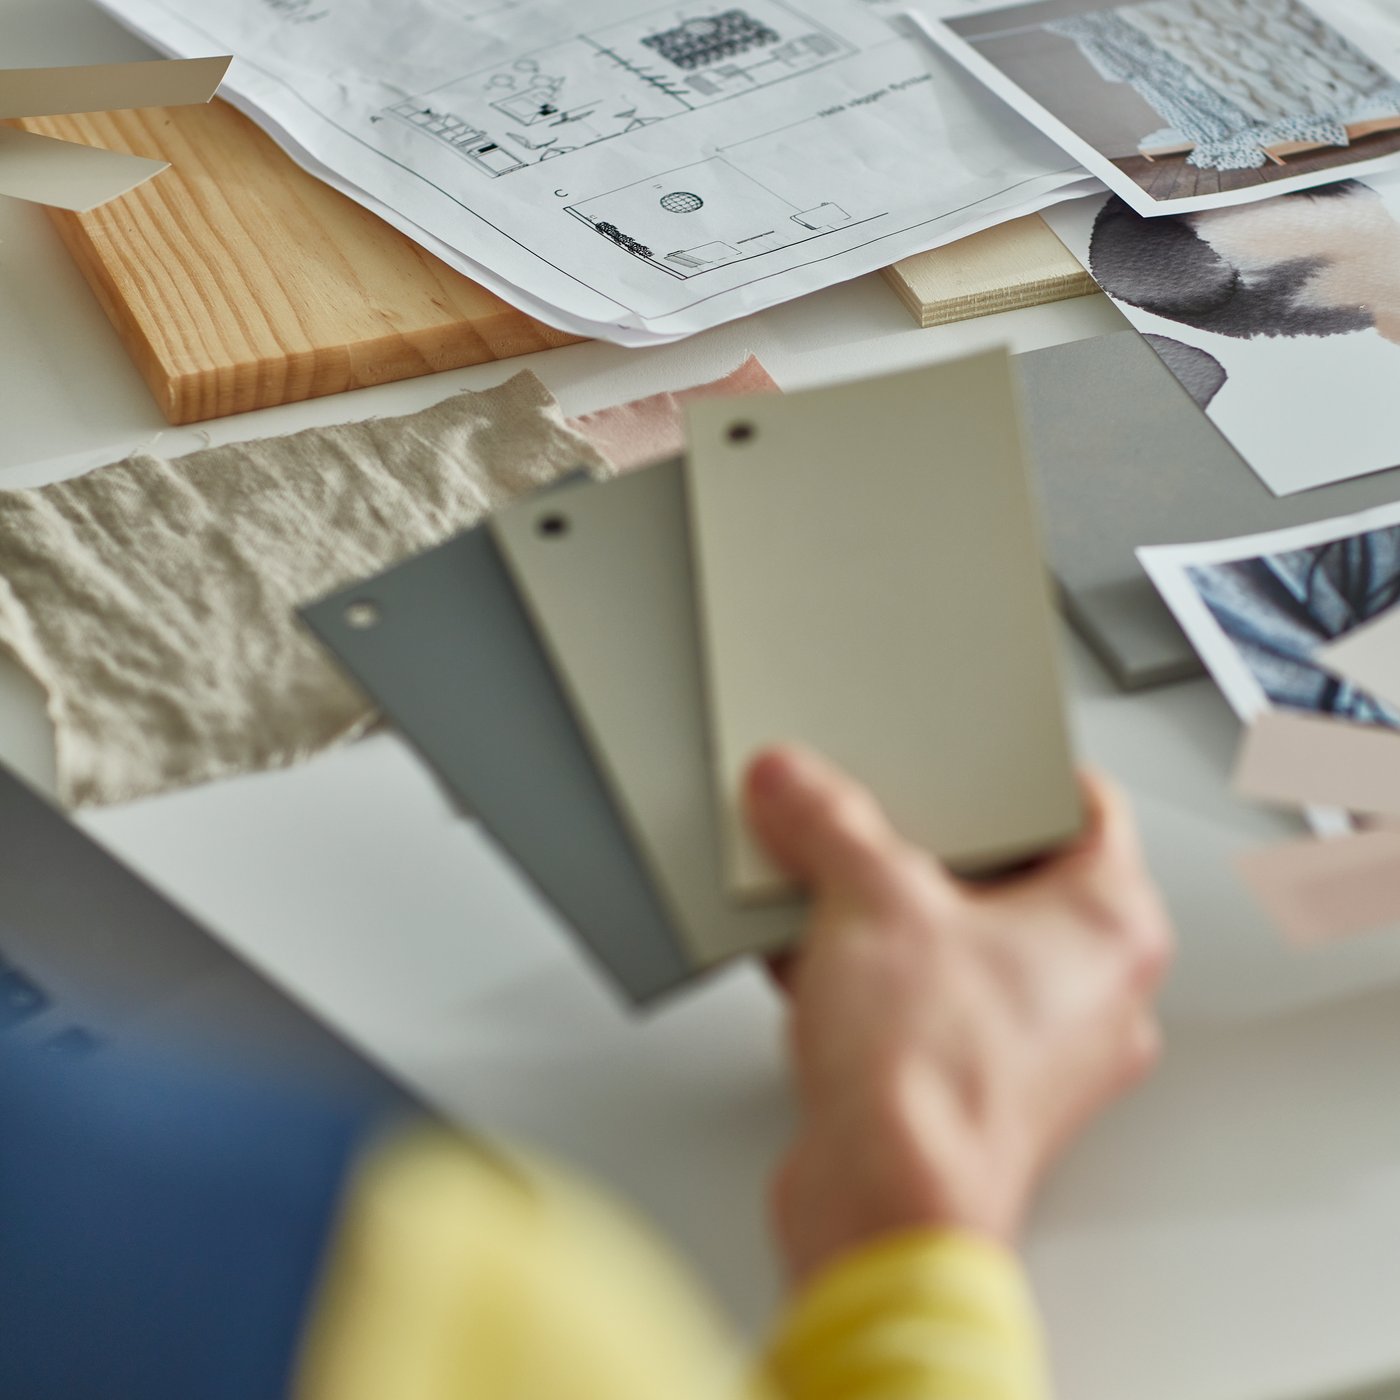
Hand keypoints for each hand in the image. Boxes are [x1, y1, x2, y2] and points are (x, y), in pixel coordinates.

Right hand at [744, 747, 1171, 1283]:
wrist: (884, 1208)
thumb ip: (827, 822)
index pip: (1089, 808)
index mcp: (1111, 926)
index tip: (977, 752)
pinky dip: (875, 976)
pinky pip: (927, 1004)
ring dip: (895, 914)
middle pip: (1016, 877)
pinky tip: (809, 955)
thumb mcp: (870, 899)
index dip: (1024, 769)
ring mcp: (1036, 1049)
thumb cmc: (934, 1081)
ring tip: (834, 882)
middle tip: (890, 812)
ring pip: (965, 946)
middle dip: (938, 844)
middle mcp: (1092, 992)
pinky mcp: (972, 1090)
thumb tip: (796, 785)